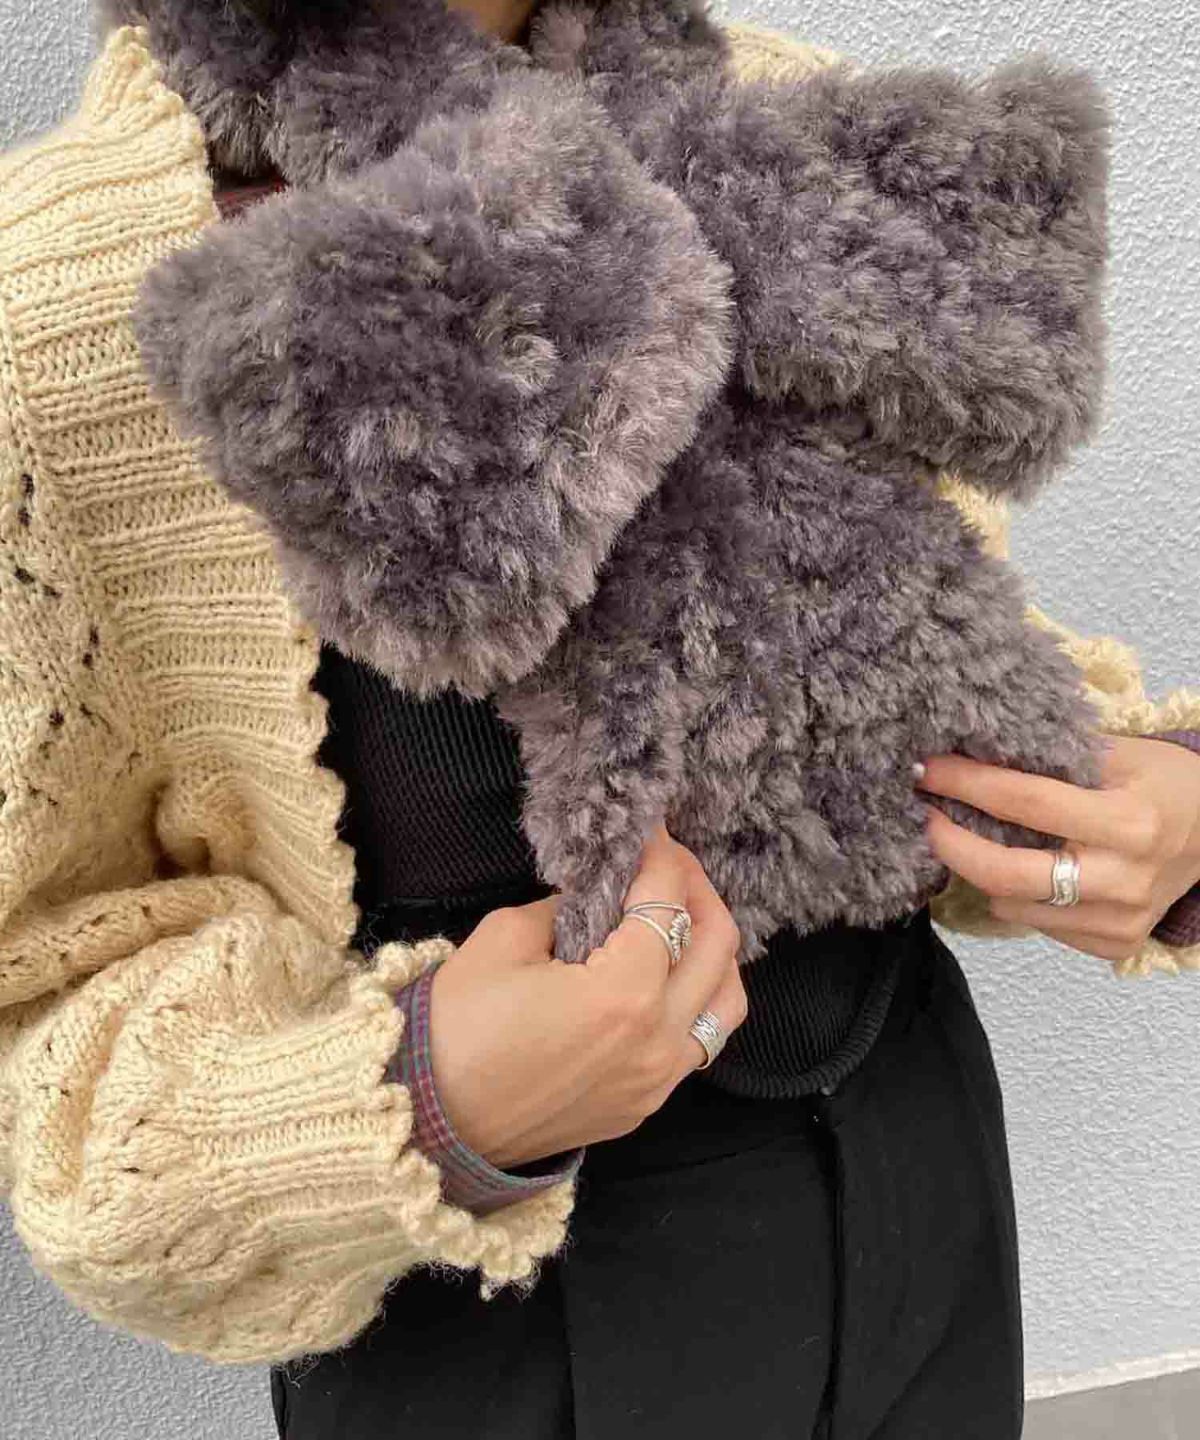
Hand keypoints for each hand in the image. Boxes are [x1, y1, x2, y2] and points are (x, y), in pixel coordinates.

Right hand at [427, 829, 746, 1168]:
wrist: (428, 1124)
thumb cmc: (454, 1029)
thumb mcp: (502, 940)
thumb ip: (564, 908)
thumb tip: (596, 893)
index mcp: (624, 994)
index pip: (666, 903)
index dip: (661, 855)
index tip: (650, 830)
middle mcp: (657, 1040)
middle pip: (718, 944)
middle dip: (697, 888)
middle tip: (668, 864)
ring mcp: (657, 1080)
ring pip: (727, 1000)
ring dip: (714, 949)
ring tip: (681, 919)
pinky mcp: (644, 1104)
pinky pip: (699, 1042)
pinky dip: (699, 998)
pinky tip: (669, 975)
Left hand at [918, 737, 1199, 964]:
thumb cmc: (1164, 785)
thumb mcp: (1121, 754)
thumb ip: (1055, 756)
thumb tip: (973, 748)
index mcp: (1130, 823)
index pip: (1028, 803)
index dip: (968, 785)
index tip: (927, 769)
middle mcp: (1124, 879)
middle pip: (1008, 874)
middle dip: (951, 844)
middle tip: (924, 816)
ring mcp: (1119, 921)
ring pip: (1013, 905)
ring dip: (981, 871)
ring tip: (971, 837)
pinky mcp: (1113, 946)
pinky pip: (1037, 924)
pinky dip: (1017, 896)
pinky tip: (1023, 867)